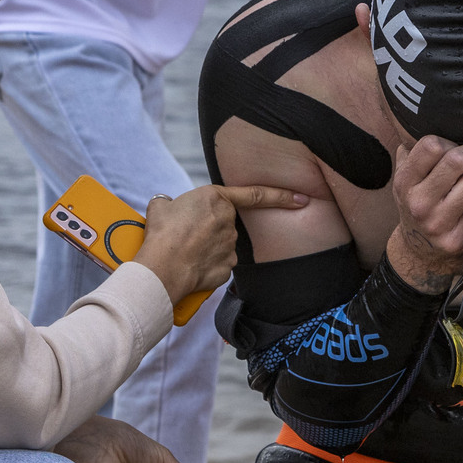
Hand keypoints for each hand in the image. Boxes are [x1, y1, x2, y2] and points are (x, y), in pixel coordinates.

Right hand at [133, 184, 308, 306]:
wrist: (162, 267)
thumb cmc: (161, 234)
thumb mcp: (161, 206)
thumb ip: (172, 203)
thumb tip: (168, 207)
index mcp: (216, 198)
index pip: (256, 195)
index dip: (282, 196)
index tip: (301, 198)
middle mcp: (229, 221)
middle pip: (225, 223)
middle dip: (210, 230)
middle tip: (186, 235)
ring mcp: (230, 246)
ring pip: (221, 245)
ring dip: (206, 248)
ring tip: (182, 251)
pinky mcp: (227, 268)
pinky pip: (218, 264)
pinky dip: (206, 265)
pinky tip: (190, 265)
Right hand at [385, 135, 462, 289]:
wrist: (419, 247)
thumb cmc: (420, 199)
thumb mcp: (407, 176)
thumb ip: (414, 149)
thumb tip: (432, 116)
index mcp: (404, 182)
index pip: (431, 145)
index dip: (450, 141)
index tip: (458, 146)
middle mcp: (417, 203)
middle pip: (456, 160)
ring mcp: (436, 223)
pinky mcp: (455, 239)